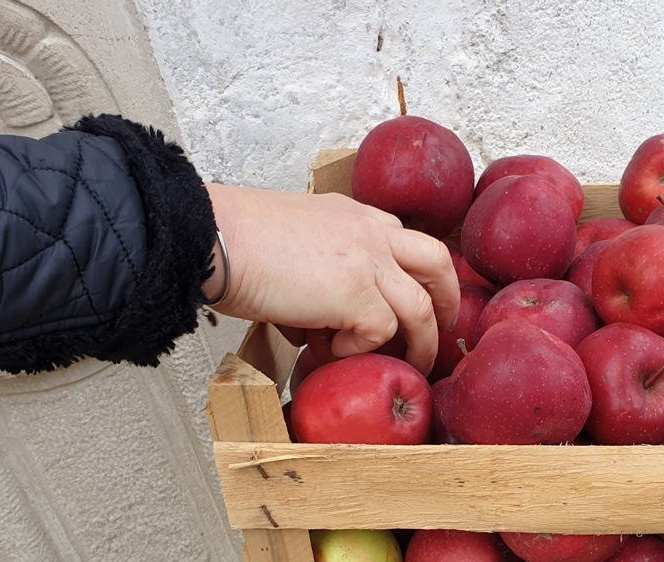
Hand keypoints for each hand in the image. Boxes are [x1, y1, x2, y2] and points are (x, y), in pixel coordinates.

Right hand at [202, 183, 460, 373]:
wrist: (215, 236)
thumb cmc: (234, 242)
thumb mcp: (291, 240)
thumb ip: (318, 271)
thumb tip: (318, 326)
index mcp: (355, 215)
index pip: (405, 241)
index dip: (416, 275)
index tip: (415, 300)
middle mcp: (371, 232)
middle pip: (437, 264)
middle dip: (449, 302)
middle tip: (445, 331)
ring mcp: (369, 261)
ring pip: (421, 309)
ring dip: (420, 344)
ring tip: (411, 367)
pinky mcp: (357, 294)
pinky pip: (379, 333)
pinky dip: (356, 351)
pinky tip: (325, 350)